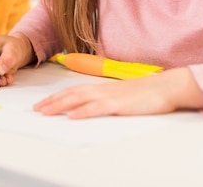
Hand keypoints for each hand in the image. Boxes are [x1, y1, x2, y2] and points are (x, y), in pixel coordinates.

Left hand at [33, 68, 202, 118]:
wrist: (166, 87)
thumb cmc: (147, 93)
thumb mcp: (122, 96)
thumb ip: (107, 99)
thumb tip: (93, 107)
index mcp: (102, 87)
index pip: (73, 90)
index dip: (56, 96)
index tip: (43, 103)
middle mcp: (102, 89)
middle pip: (71, 93)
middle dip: (51, 101)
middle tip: (36, 108)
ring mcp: (110, 96)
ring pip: (79, 99)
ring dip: (60, 105)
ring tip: (45, 111)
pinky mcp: (119, 104)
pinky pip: (97, 108)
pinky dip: (82, 112)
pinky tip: (72, 116)